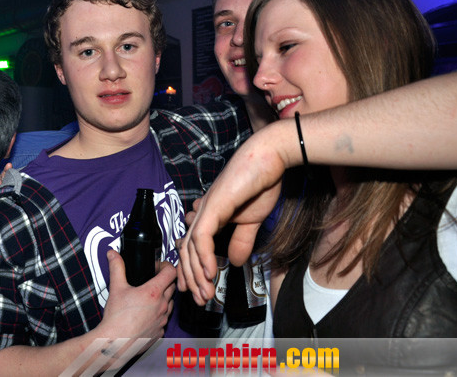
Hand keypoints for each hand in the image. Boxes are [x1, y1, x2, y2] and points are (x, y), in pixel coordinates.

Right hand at [98, 250, 175, 340]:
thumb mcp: (116, 288)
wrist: (115, 343)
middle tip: (152, 280)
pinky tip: (147, 315)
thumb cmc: (116, 318)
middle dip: (165, 281)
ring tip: (149, 298)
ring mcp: (162, 320)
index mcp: (153, 292)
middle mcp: (162, 306)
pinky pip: (164, 320)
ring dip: (164, 298)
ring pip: (170, 304)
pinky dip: (159, 315)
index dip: (166, 266)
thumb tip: (113, 254)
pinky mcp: (160, 332)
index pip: (171, 272)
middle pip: (173, 287)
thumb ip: (116, 267)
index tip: (158, 266)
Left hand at [177, 129, 286, 304]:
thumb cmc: (261, 183)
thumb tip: (233, 262)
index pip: (191, 245)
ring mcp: (206, 208)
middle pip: (186, 250)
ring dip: (196, 273)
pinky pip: (202, 237)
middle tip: (198, 298)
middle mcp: (202, 211)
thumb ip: (241, 240)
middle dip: (190, 277)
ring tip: (204, 292)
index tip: (195, 289)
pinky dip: (203, 256)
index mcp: (209, 215)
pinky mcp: (214, 206)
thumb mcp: (252, 220)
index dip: (190, 269)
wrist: (270, 158)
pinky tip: (209, 272)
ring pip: (190, 246)